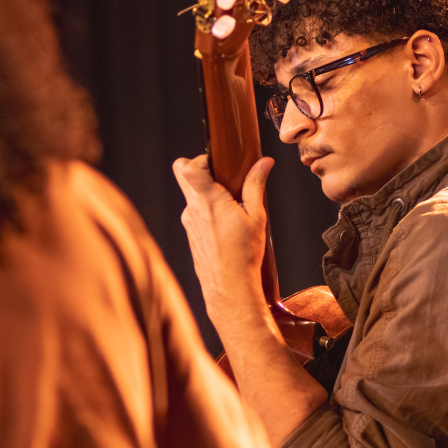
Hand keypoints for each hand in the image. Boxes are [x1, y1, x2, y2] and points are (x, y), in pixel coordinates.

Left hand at [172, 155, 273, 317]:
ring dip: (206, 192)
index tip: (217, 160)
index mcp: (208, 201)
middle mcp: (192, 209)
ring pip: (190, 195)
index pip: (188, 168)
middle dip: (201, 169)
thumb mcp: (256, 217)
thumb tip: (264, 163)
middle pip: (183, 175)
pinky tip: (225, 223)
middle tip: (223, 178)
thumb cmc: (243, 256)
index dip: (200, 158)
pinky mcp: (190, 233)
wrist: (229, 289)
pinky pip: (194, 212)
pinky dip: (207, 210)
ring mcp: (188, 222)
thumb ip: (256, 186)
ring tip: (231, 205)